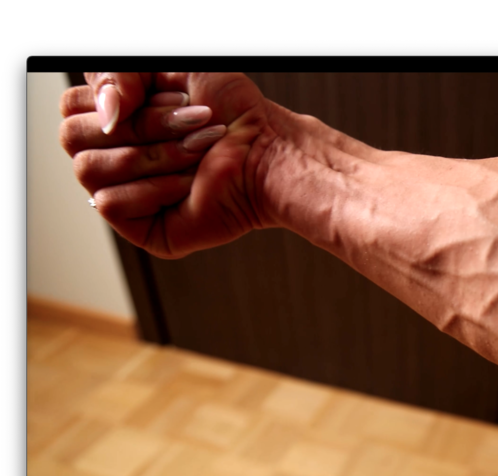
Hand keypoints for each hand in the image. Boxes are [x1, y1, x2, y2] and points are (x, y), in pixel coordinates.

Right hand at [60, 73, 278, 257]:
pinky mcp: (143, 228)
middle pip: (74, 138)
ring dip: (155, 155)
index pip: (71, 107)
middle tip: (193, 122)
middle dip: (142, 125)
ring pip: (91, 170)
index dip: (118, 96)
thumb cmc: (228, 109)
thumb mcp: (168, 66)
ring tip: (198, 151)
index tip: (174, 93)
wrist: (268, 148)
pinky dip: (155, 188)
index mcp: (111, 121)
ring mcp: (125, 193)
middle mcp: (111, 157)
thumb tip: (105, 114)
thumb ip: (117, 75)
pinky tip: (190, 185)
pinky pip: (111, 204)